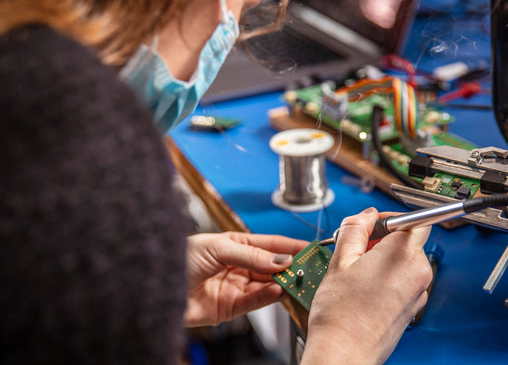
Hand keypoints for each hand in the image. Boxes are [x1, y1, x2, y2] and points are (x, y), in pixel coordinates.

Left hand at [185, 232, 307, 326]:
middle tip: (308, 268)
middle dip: (290, 267)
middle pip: (271, 266)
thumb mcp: (218, 248)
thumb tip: (280, 259)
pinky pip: (255, 302)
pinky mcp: (231, 307)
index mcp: (235, 245)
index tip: (309, 249)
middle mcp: (238, 265)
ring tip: (296, 280)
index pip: (270, 244)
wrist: (153, 287)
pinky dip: (268, 297)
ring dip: (282, 283)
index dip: (290, 246)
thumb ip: (252, 255)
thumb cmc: (178, 257)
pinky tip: (278, 291)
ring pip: (267, 285)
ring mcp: (236, 287)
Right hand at [302, 207, 431, 364]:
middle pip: (408, 241)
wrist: (344, 353)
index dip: (390, 218)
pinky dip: (387, 278)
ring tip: (355, 272)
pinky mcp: (412, 307)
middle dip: (383, 239)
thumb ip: (355, 228)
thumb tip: (365, 215)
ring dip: (383, 259)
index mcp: (403, 254)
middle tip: (356, 248)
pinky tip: (364, 289)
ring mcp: (418, 292)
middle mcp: (418, 272)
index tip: (371, 223)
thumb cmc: (341, 315)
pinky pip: (404, 281)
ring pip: (405, 262)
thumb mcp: (340, 260)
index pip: (412, 220)